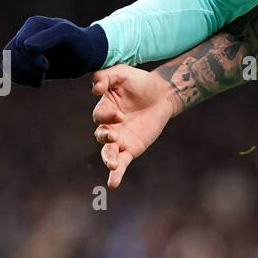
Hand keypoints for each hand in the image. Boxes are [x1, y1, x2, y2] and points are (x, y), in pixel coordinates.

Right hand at [6, 16, 107, 86]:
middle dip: (26, 68)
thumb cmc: (79, 42)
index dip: (30, 59)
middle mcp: (24, 35)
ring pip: (6, 66)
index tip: (46, 65)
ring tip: (42, 77)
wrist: (87, 54)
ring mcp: (22, 50)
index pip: (19, 45)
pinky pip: (12, 74)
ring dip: (24, 75)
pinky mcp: (25, 63)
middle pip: (10, 56)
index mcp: (33, 25)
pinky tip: (39, 81)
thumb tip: (25, 45)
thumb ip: (47, 37)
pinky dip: (24, 81)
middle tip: (45, 70)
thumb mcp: (67, 36)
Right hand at [91, 65, 176, 188]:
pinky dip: (116, 174)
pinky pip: (122, 163)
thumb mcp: (122, 73)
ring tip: (112, 164)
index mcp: (104, 108)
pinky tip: (112, 184)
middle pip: (100, 136)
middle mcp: (109, 126)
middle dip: (105, 137)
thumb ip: (106, 77)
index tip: (119, 114)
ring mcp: (120, 139)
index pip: (98, 116)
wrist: (163, 93)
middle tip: (113, 135)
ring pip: (108, 152)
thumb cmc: (140, 82)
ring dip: (108, 159)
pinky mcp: (131, 148)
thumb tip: (95, 88)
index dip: (106, 116)